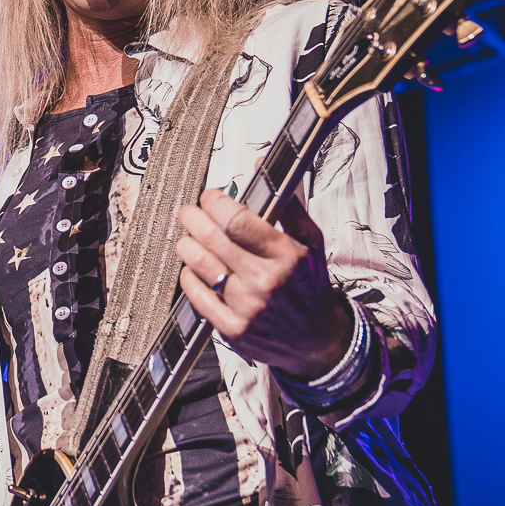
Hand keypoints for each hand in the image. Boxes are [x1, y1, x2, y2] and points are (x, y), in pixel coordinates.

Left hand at [174, 186, 351, 379]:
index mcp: (286, 255)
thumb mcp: (311, 241)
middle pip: (212, 239)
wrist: (317, 339)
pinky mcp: (232, 329)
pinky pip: (196, 295)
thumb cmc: (310, 285)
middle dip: (193, 218)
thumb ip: (288, 204)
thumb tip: (260, 165)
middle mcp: (266, 281)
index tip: (209, 196)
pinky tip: (192, 268)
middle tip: (188, 212)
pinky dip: (188, 277)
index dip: (216, 203)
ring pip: (199, 265)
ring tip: (188, 237)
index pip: (238, 220)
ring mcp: (247, 307)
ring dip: (187, 245)